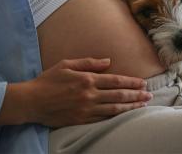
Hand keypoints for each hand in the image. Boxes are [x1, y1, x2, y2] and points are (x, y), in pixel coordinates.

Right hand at [25, 58, 151, 127]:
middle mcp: (90, 94)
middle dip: (137, 95)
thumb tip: (108, 61)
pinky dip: (117, 116)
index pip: (116, 81)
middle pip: (119, 95)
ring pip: (114, 108)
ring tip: (144, 105)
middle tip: (149, 95)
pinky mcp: (82, 120)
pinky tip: (126, 115)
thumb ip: (89, 62)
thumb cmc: (48, 80)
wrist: (31, 101)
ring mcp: (86, 109)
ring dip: (131, 106)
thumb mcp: (67, 64)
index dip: (131, 82)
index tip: (143, 83)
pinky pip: (103, 119)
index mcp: (87, 79)